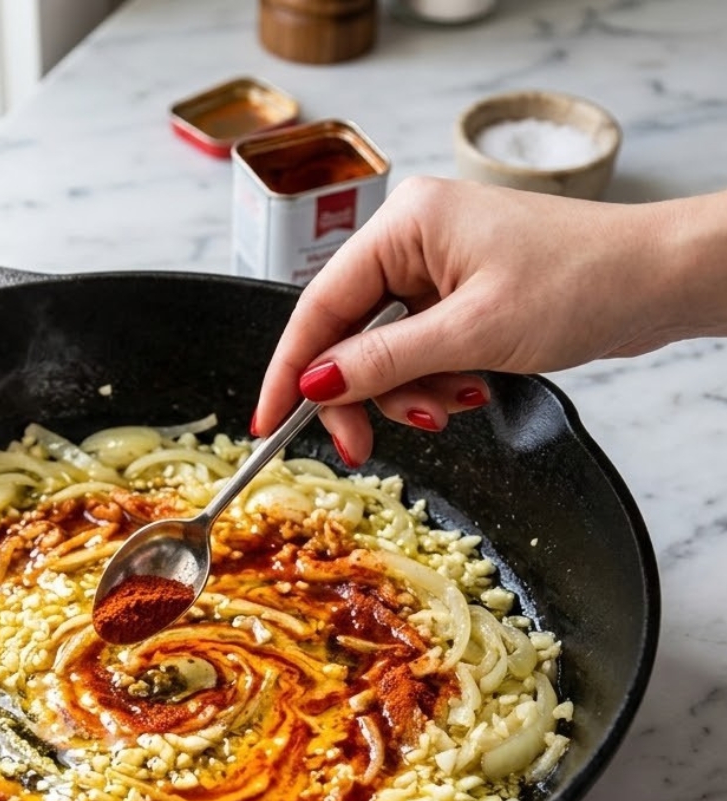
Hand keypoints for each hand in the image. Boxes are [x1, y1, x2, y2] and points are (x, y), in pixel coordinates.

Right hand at [253, 176, 726, 465]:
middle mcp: (411, 241)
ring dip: (410, 393)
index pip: (319, 307)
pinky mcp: (457, 297)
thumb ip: (385, 361)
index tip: (268, 424)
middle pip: (347, 336)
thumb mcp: (472, 331)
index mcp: (404, 225)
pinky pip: (418, 353)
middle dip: (364, 395)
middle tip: (368, 447)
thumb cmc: (581, 282)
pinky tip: (473, 385)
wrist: (660, 279)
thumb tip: (315, 386)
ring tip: (458, 400)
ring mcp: (435, 269)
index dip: (290, 371)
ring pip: (383, 354)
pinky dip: (435, 383)